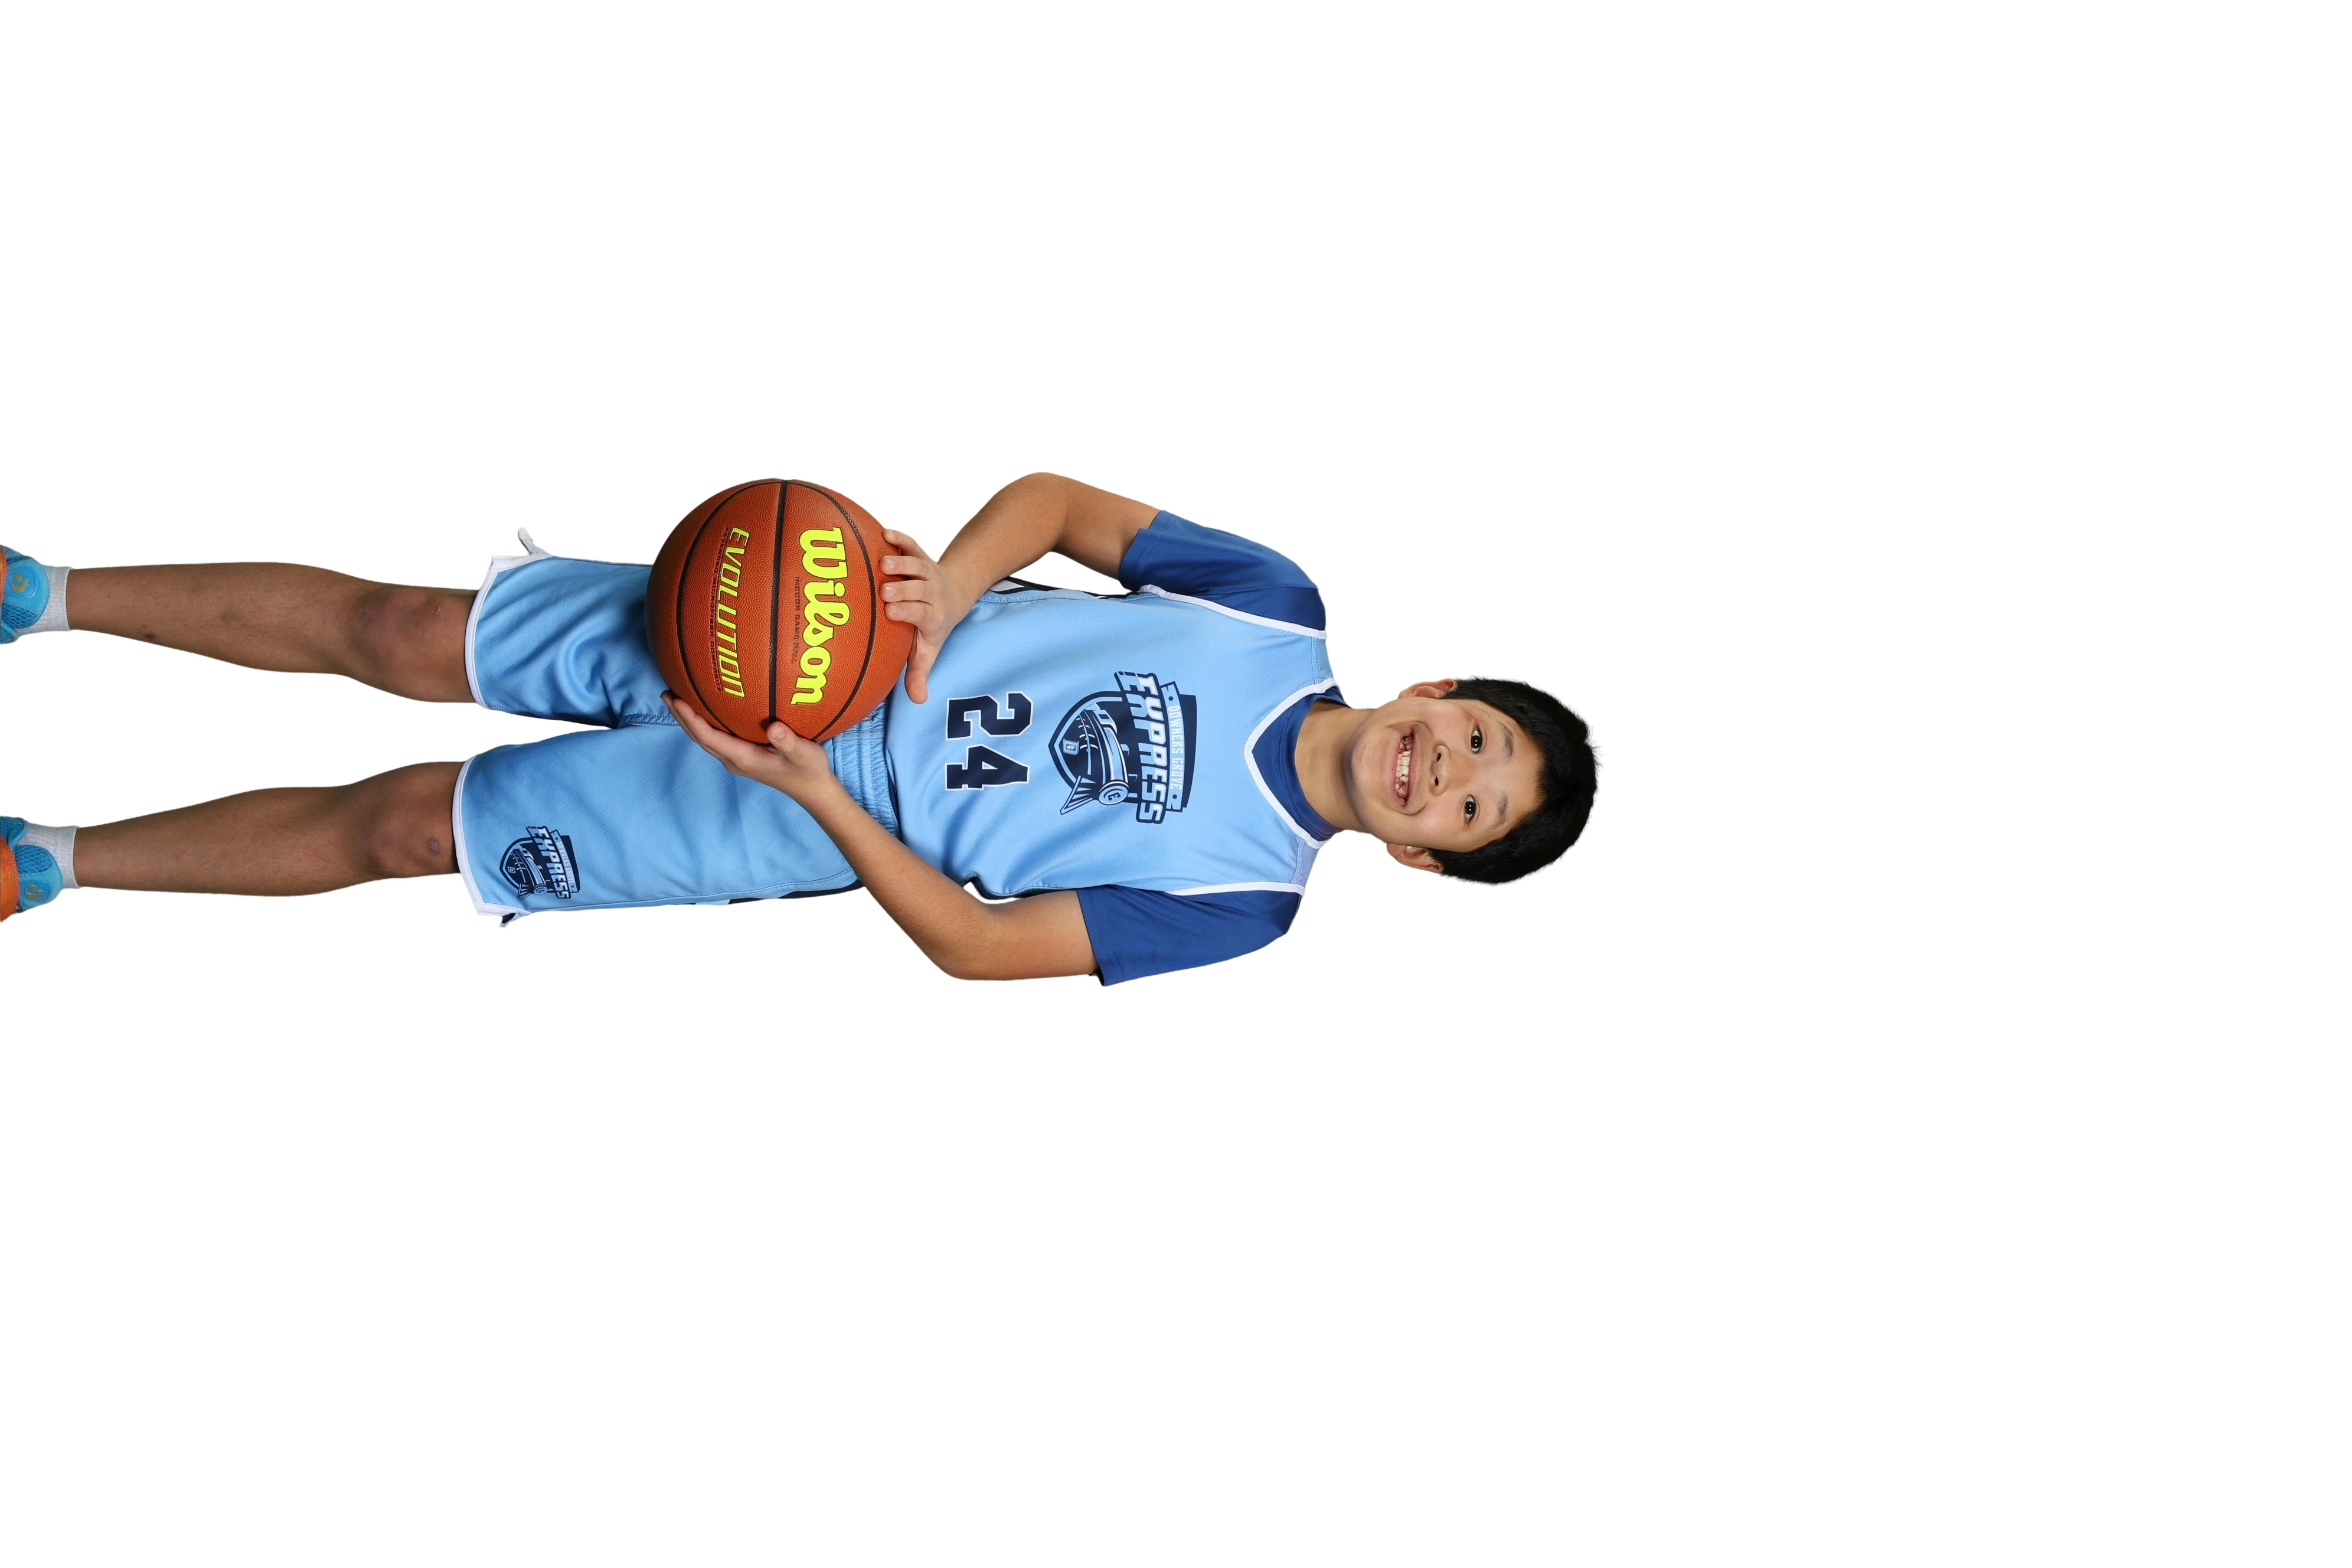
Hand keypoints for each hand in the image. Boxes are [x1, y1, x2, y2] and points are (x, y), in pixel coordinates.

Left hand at [663, 692, 843, 806]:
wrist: (812, 790)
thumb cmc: (808, 770)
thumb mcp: (804, 754)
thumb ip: (788, 742)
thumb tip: (773, 728)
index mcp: (742, 757)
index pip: (707, 736)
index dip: (690, 718)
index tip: (677, 700)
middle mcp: (733, 759)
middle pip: (698, 737)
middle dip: (681, 716)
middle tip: (667, 693)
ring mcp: (736, 759)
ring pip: (704, 738)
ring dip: (689, 720)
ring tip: (677, 700)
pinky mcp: (742, 756)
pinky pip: (715, 738)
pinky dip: (703, 724)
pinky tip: (704, 710)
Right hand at [878, 527, 970, 704]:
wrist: (956, 593)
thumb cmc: (932, 626)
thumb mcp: (928, 650)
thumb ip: (919, 673)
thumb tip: (918, 701)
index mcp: (933, 617)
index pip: (921, 614)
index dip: (908, 612)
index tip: (891, 612)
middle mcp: (932, 592)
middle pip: (919, 589)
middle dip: (904, 590)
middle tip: (885, 591)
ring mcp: (926, 571)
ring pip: (916, 565)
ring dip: (902, 562)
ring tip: (884, 562)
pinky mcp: (920, 555)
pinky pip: (912, 544)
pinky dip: (901, 537)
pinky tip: (885, 532)